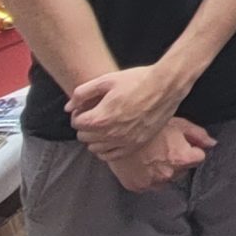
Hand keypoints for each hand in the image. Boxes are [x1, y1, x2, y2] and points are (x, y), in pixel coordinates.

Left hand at [67, 63, 191, 156]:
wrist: (166, 86)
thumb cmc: (137, 80)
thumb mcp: (107, 80)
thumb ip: (82, 93)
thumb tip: (68, 107)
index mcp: (100, 118)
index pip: (76, 124)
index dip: (79, 114)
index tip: (87, 107)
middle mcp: (111, 134)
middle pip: (84, 137)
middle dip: (86, 125)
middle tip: (96, 114)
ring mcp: (124, 142)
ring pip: (96, 149)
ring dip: (95, 138)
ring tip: (105, 125)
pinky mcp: (136, 145)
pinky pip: (112, 156)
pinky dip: (107, 149)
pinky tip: (112, 136)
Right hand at [100, 116, 212, 193]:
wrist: (117, 131)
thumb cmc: (148, 125)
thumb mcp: (177, 124)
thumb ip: (198, 135)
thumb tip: (212, 144)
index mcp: (181, 158)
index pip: (198, 158)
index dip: (192, 149)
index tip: (182, 144)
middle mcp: (168, 174)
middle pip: (183, 170)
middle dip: (178, 160)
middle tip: (164, 148)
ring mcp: (152, 182)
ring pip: (166, 179)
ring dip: (163, 170)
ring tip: (152, 155)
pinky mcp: (137, 187)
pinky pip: (149, 184)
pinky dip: (148, 176)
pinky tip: (142, 163)